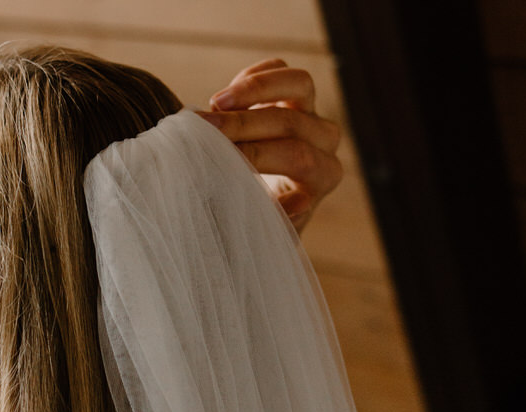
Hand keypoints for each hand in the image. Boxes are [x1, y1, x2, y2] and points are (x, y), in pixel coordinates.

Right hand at [197, 59, 342, 235]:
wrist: (257, 199)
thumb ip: (265, 218)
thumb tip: (273, 202)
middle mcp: (325, 142)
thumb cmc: (255, 216)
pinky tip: (222, 99)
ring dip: (253, 90)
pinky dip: (252, 77)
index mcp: (322, 178)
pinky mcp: (295, 92)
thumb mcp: (259, 227)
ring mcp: (312, 112)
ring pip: (298, 84)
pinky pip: (281, 70)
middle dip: (241, 126)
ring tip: (214, 103)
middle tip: (199, 130)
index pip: (298, 160)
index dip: (258, 157)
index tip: (224, 165)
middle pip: (290, 125)